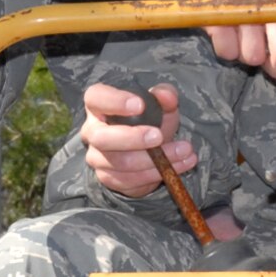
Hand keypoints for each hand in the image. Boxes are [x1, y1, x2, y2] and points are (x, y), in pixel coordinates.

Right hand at [81, 82, 189, 197]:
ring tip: (184, 151)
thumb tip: (166, 96)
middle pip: (102, 138)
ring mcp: (97, 158)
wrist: (150, 148)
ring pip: (121, 163)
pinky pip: (130, 181)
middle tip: (159, 136)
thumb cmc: (149, 119)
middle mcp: (91, 132)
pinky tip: (178, 166)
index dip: (114, 101)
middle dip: (133, 138)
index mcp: (98, 105)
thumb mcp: (160, 104)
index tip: (140, 105)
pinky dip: (157, 174)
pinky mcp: (108, 178)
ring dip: (155, 160)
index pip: (96, 98)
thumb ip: (165, 95)